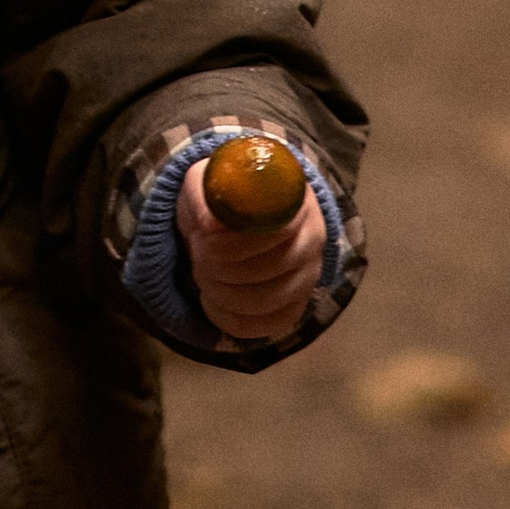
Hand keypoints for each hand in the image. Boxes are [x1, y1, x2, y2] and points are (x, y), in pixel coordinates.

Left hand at [178, 148, 325, 345]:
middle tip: (197, 256)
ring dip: (222, 292)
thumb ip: (206, 197)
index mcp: (297, 205)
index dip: (235, 244)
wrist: (233, 216)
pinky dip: (230, 318)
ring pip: (266, 302)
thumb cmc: (223, 197)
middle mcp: (311, 243)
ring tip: (201, 274)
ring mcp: (306, 278)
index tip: (204, 241)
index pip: (278, 233)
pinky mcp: (295, 307)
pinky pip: (266, 326)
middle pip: (271, 271)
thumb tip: (209, 226)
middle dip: (222, 268)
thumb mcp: (207, 182)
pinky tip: (210, 300)